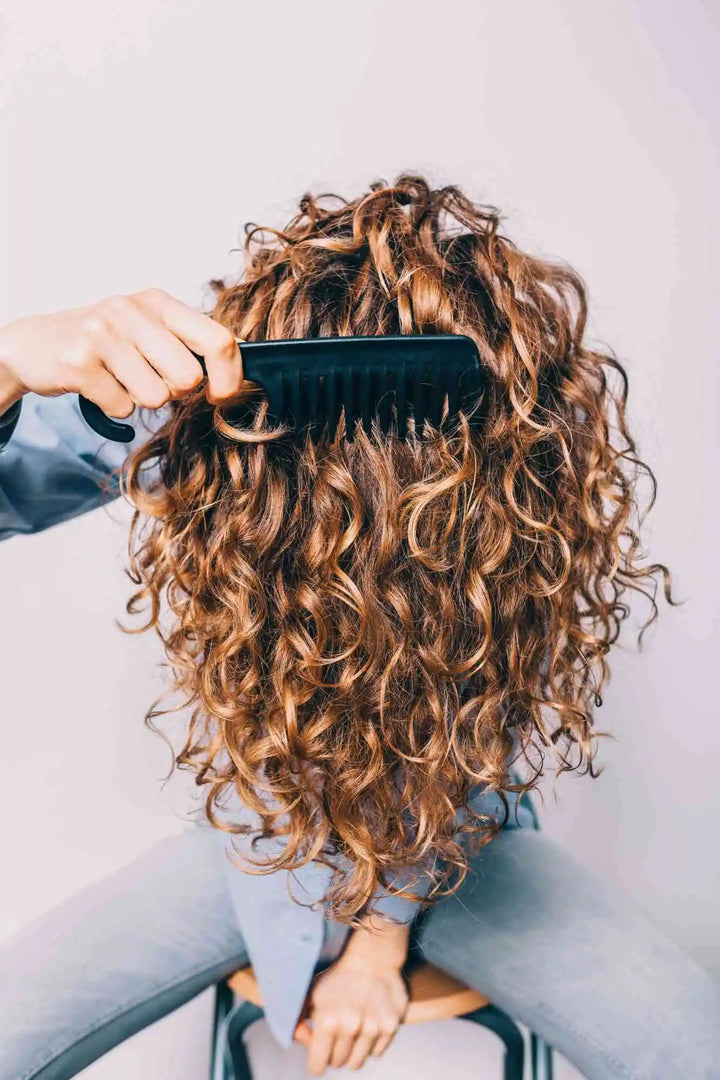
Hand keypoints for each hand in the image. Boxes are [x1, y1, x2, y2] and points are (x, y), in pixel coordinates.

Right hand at [0, 288, 245, 416]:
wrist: (34, 345)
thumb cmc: (103, 342)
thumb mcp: (148, 328)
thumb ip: (190, 342)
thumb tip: (238, 366)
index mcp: (158, 301)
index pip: (218, 339)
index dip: (230, 377)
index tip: (221, 396)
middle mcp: (131, 310)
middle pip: (189, 377)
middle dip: (175, 392)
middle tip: (148, 379)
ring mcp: (102, 333)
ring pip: (156, 397)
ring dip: (140, 399)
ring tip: (118, 378)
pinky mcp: (78, 362)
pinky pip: (122, 408)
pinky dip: (113, 406)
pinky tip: (97, 385)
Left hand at [295, 916, 409, 1074]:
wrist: (372, 958)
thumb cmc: (338, 977)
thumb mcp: (312, 994)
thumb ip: (299, 1020)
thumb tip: (302, 1040)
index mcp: (327, 1021)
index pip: (317, 1065)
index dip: (317, 1060)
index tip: (319, 1052)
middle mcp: (350, 1027)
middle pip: (337, 1063)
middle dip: (334, 1052)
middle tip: (337, 1033)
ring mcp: (372, 1028)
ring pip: (357, 1062)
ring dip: (352, 1051)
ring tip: (352, 1031)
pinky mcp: (390, 1026)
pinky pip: (376, 1053)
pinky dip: (370, 1045)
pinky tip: (367, 1025)